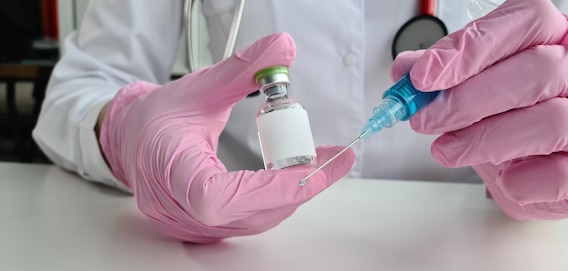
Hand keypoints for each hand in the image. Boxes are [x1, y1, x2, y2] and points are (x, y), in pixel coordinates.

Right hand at [98, 33, 354, 242]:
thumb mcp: (201, 85)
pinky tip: (293, 178)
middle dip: (296, 186)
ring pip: (253, 221)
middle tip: (331, 159)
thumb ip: (243, 68)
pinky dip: (275, 200)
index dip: (269, 189)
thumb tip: (283, 48)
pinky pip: (247, 221)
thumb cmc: (160, 115)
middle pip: (247, 212)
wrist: (133, 139)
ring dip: (291, 194)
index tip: (312, 168)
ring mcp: (187, 223)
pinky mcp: (201, 228)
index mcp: (168, 168)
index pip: (216, 197)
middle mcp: (176, 207)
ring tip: (319, 164)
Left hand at [391, 0, 567, 219]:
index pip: (523, 24)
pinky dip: (520, 179)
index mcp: (555, 37)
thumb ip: (446, 74)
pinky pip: (560, 174)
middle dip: (467, 100)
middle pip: (536, 72)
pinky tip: (500, 177)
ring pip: (551, 122)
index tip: (422, 77)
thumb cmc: (527, 111)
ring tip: (447, 151)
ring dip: (485, 140)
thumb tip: (404, 70)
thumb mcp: (484, 82)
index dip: (468, 49)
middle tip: (425, 120)